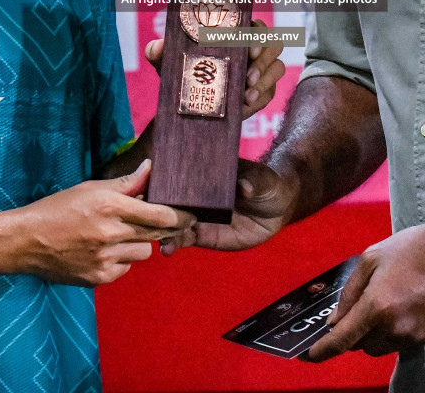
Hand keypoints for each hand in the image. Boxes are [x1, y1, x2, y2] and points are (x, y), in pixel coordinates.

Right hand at [11, 160, 194, 286]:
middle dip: (166, 228)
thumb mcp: (90, 189)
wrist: (26, 241)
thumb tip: (150, 168)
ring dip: (138, 243)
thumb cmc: (58, 209)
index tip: (190, 214)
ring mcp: (105, 259)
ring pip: (143, 252)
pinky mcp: (99, 278)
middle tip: (164, 223)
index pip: (161, 214)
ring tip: (119, 236)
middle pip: (158, 234)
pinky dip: (121, 260)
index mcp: (110, 206)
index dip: (180, 216)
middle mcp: (111, 233)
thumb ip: (125, 183)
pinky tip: (104, 251)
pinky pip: (126, 269)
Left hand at [143, 18, 286, 117]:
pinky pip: (271, 93)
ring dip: (265, 80)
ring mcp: (261, 71)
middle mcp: (253, 49)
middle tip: (248, 77)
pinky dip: (260, 99)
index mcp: (234, 34)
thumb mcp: (166, 62)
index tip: (249, 49)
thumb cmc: (180, 72)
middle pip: (274, 44)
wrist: (185, 104)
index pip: (255, 26)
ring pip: (278, 68)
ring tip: (247, 95)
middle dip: (265, 60)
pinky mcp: (263, 92)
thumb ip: (158, 52)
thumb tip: (158, 47)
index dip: (257, 33)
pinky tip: (246, 106)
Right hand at [161, 159, 296, 255]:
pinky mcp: (203, 235)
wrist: (277, 209)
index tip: (150, 187)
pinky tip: (166, 250)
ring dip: (162, 229)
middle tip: (147, 218)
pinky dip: (173, 244)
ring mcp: (197, 215)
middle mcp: (196, 194)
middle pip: (170, 200)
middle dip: (156, 209)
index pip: (180, 176)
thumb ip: (253, 181)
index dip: (164, 181)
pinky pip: (184, 239)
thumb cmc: (267, 184)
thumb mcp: (263, 180)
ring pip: (173, 221)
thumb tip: (244, 187)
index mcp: (206, 174)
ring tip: (158, 238)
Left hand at [305, 213, 424, 360]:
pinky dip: (397, 332)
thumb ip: (350, 291)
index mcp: (376, 306)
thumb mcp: (372, 257)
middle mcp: (394, 328)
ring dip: (377, 334)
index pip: (343, 340)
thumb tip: (336, 319)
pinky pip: (403, 343)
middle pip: (363, 347)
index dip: (323, 351)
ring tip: (387, 304)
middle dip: (357, 334)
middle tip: (361, 310)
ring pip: (383, 347)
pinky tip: (406, 307)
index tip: (310, 357)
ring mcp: (414, 336)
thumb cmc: (414, 248)